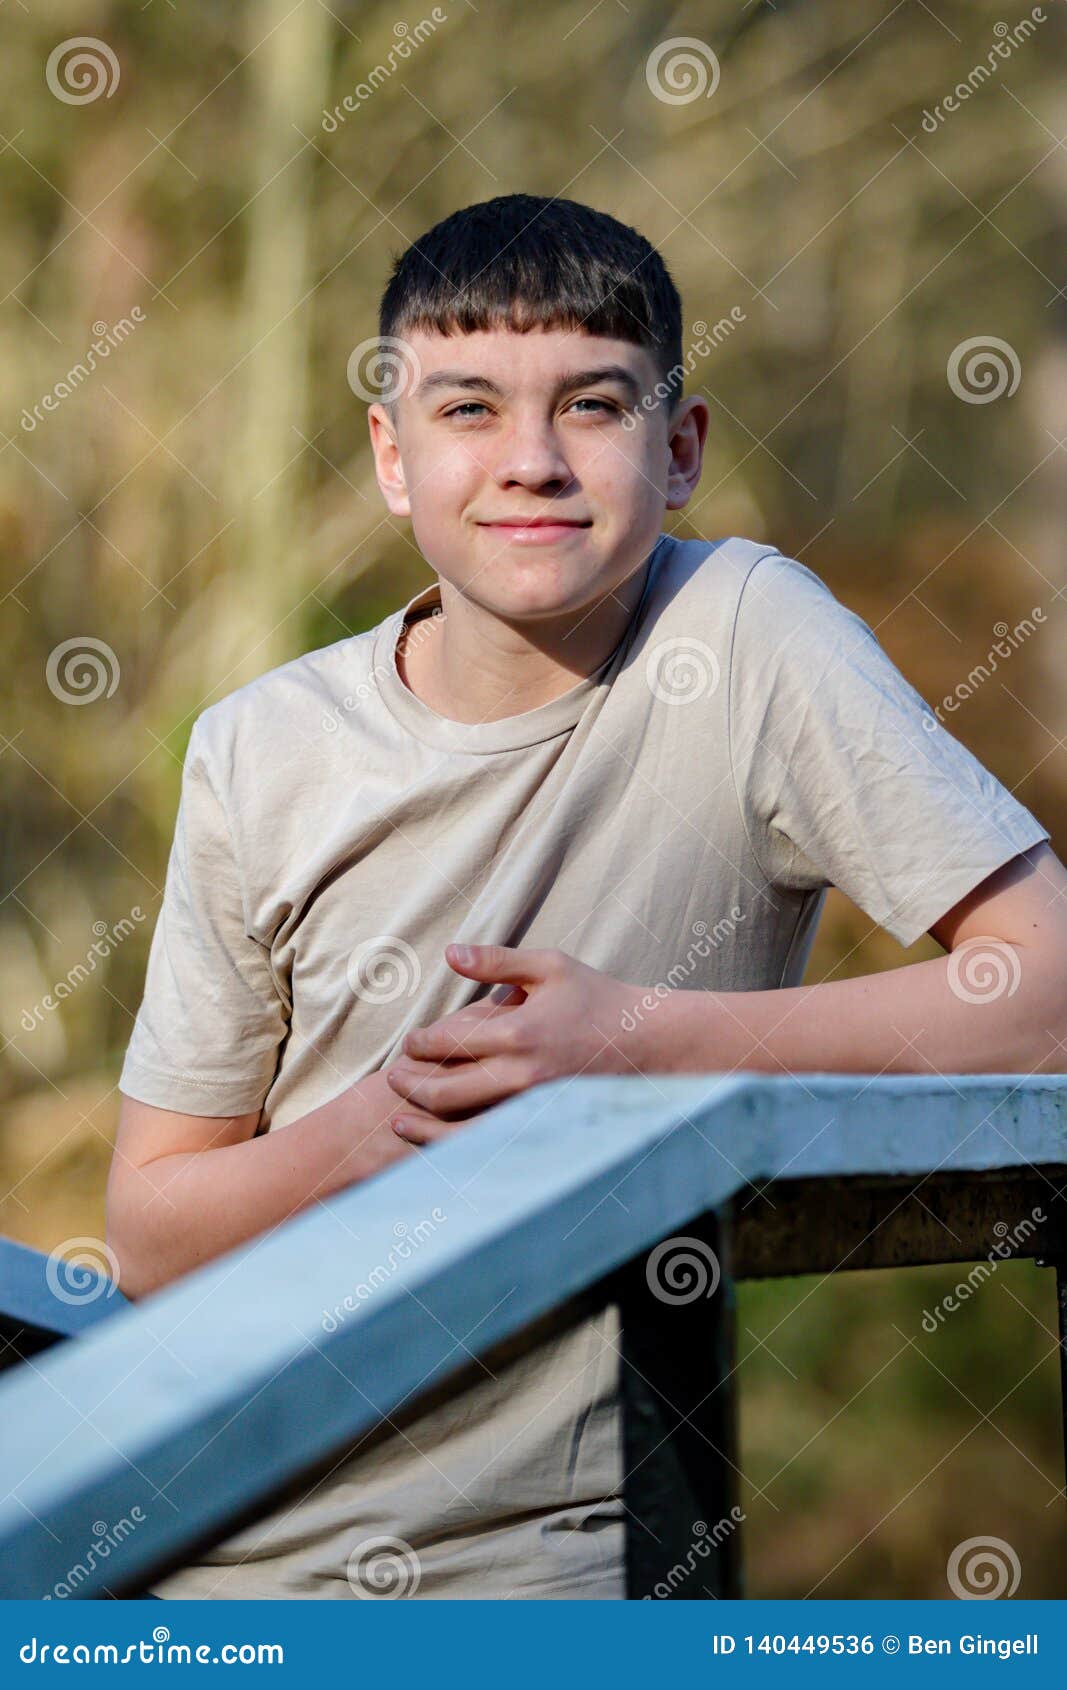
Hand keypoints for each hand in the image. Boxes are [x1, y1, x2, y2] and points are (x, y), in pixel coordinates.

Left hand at [385, 944, 637, 1141]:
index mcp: (519, 1033)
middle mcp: (522, 1075)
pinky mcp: (543, 1127)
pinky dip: (459, 1150)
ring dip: (424, 1126)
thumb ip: (497, 961)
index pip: (449, 1043)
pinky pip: (492, 1146)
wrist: (646, 1044)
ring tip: (399, 1120)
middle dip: (411, 1085)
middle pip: (447, 1091)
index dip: (420, 1045)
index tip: (409, 1043)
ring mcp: (532, 1108)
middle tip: (393, 1077)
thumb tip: (449, 953)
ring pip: (463, 1129)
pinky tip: (440, 1146)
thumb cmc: (596, 999)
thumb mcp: (549, 967)